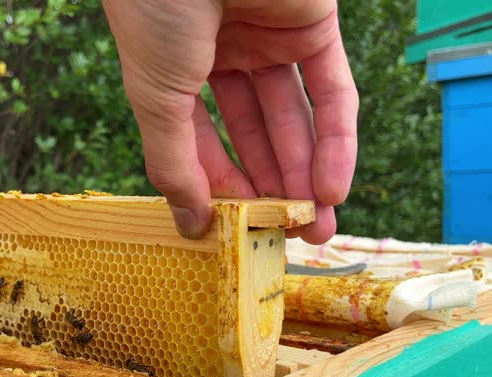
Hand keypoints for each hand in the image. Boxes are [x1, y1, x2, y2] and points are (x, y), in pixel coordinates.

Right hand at [102, 0, 357, 243]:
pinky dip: (336, 140)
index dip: (221, 188)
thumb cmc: (154, 10)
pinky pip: (333, 91)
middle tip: (288, 240)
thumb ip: (174, 163)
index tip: (236, 234)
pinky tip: (330, 188)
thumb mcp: (156, 98)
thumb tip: (189, 225)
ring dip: (308, 176)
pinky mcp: (314, 25)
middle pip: (258, 136)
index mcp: (181, 72)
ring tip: (316, 229)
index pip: (206, 142)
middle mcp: (227, 57)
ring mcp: (273, 40)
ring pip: (297, 121)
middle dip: (274, 188)